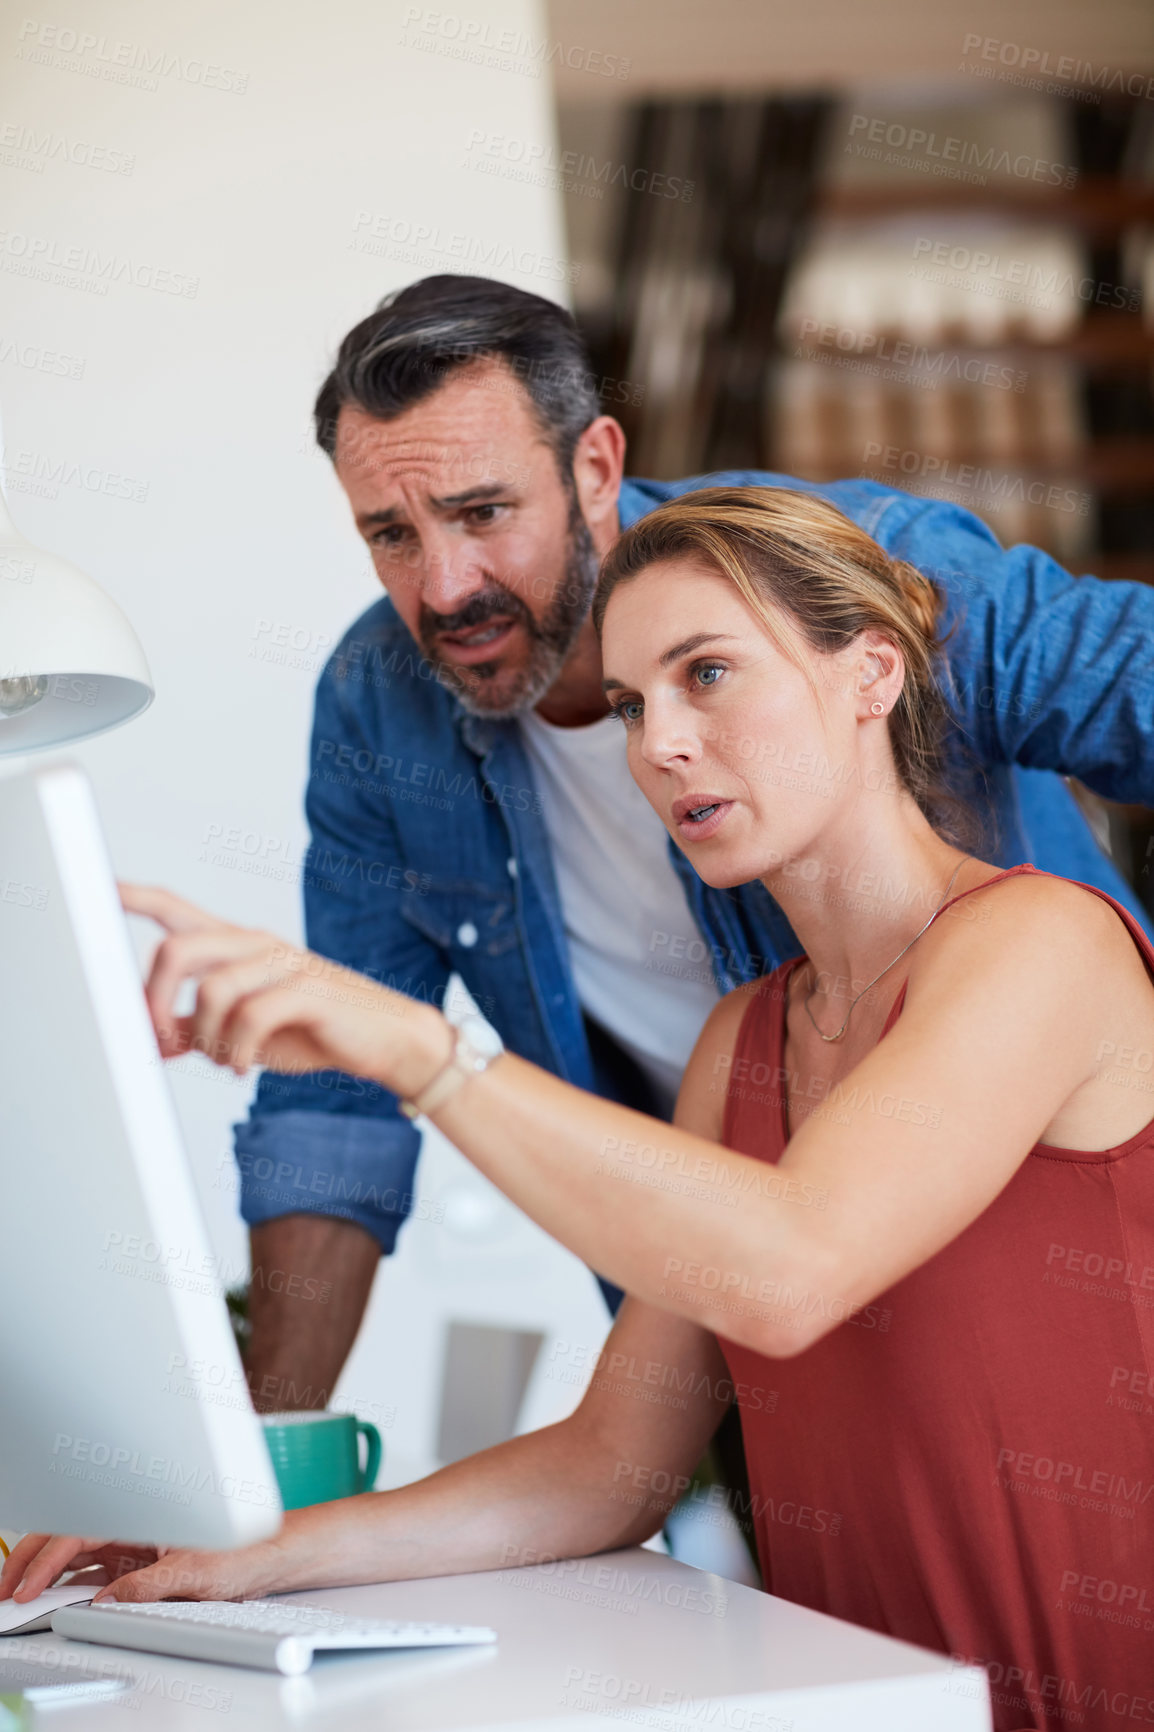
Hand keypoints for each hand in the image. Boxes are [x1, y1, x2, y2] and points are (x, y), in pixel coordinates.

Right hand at [0, 1532, 279, 1603]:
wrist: (275, 1555)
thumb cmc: (245, 1548)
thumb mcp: (194, 1569)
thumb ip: (146, 1586)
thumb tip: (107, 1601)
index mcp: (144, 1512)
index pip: (78, 1532)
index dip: (45, 1560)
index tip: (25, 1586)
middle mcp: (135, 1524)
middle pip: (68, 1538)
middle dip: (31, 1560)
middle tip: (6, 1589)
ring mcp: (134, 1544)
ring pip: (77, 1556)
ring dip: (47, 1574)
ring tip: (20, 1595)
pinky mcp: (139, 1564)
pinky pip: (95, 1573)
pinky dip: (70, 1585)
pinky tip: (56, 1600)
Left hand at [119, 884, 448, 1096]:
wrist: (384, 1040)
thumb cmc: (312, 1029)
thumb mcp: (241, 1032)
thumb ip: (194, 1029)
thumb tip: (147, 1040)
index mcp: (236, 946)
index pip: (176, 908)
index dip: (134, 897)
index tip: (98, 890)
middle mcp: (255, 945)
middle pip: (177, 947)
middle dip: (153, 999)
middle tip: (158, 1039)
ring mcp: (283, 965)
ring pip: (212, 988)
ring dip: (202, 1036)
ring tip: (219, 1059)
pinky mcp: (306, 993)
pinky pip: (250, 1018)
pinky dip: (235, 1051)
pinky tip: (241, 1066)